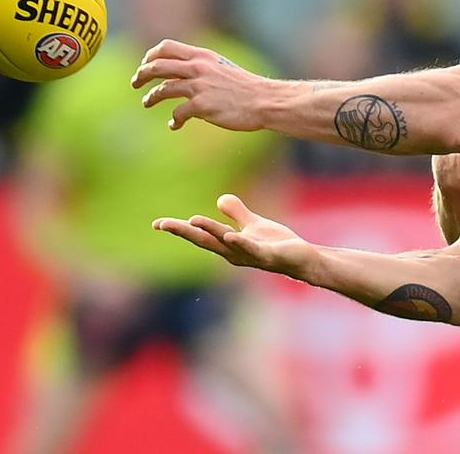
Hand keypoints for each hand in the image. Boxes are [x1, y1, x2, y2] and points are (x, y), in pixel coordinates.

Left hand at [131, 39, 272, 131]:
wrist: (264, 100)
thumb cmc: (248, 88)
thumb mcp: (223, 68)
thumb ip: (204, 67)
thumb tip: (186, 72)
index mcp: (203, 56)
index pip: (167, 47)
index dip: (151, 55)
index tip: (146, 63)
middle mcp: (198, 68)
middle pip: (157, 66)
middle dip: (142, 74)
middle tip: (135, 82)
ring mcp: (199, 87)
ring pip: (162, 89)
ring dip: (151, 97)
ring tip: (147, 102)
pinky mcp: (202, 106)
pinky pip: (177, 113)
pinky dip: (173, 120)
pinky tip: (174, 125)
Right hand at [153, 194, 318, 280]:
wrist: (302, 258)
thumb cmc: (277, 244)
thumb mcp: (254, 224)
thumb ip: (237, 213)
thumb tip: (219, 199)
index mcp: (228, 245)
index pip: (200, 235)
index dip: (180, 229)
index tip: (157, 223)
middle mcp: (234, 253)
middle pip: (205, 240)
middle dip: (183, 231)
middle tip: (162, 224)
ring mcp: (250, 255)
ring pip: (225, 243)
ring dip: (210, 232)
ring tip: (192, 220)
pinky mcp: (269, 256)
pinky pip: (252, 249)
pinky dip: (240, 243)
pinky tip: (230, 235)